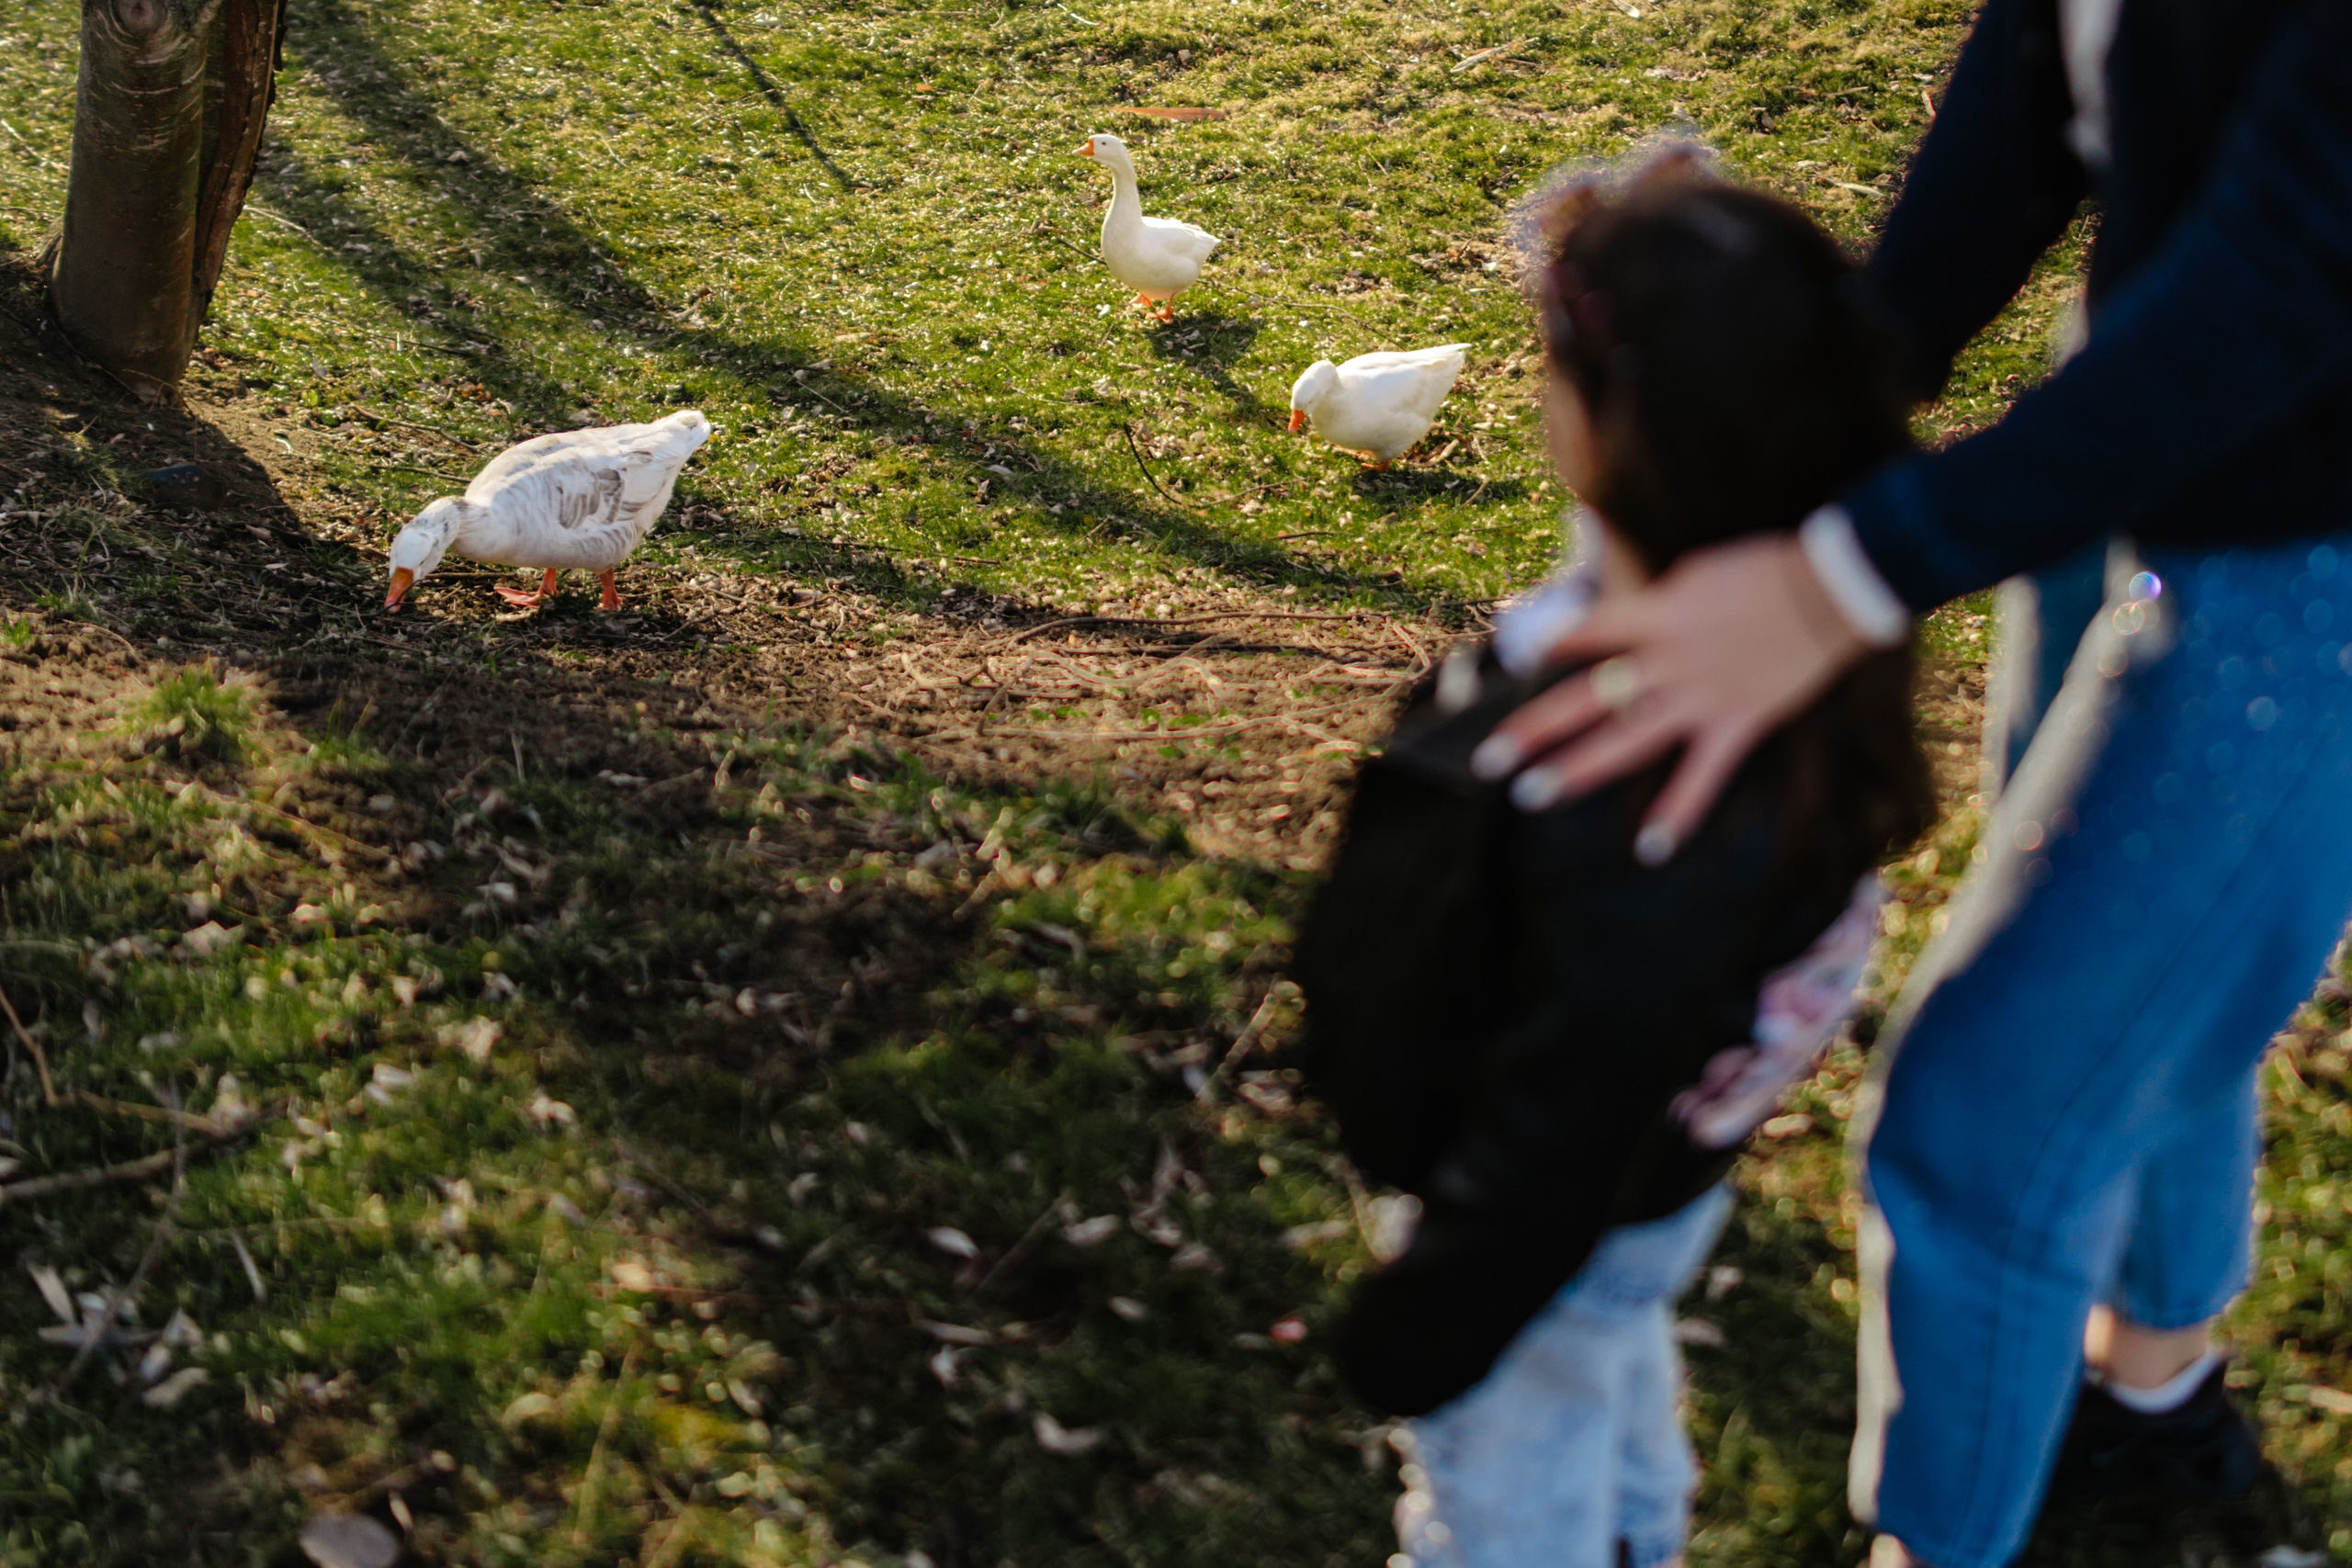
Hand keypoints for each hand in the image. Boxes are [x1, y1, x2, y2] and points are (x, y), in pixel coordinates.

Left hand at [1471, 534, 1871, 861]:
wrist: (1830, 586)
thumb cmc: (1760, 570)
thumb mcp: (1692, 572)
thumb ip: (1649, 600)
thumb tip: (1614, 612)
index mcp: (1656, 615)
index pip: (1584, 633)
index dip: (1545, 646)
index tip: (1509, 662)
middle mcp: (1668, 661)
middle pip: (1587, 699)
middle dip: (1535, 730)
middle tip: (1488, 760)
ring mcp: (1701, 697)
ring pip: (1627, 741)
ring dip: (1578, 771)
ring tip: (1532, 796)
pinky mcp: (1738, 723)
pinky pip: (1702, 777)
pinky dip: (1677, 814)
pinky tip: (1648, 850)